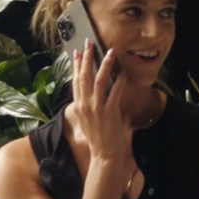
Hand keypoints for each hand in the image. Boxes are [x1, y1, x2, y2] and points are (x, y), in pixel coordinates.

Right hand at [64, 43, 138, 190]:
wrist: (104, 155)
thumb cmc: (98, 139)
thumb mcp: (88, 120)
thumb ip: (88, 106)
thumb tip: (91, 94)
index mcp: (78, 106)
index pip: (75, 81)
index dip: (76, 65)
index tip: (77, 51)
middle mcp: (84, 105)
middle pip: (83, 76)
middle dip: (87, 58)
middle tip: (90, 43)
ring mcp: (96, 108)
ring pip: (98, 81)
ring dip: (104, 64)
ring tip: (110, 52)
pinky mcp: (108, 112)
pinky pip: (114, 92)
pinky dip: (119, 80)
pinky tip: (123, 72)